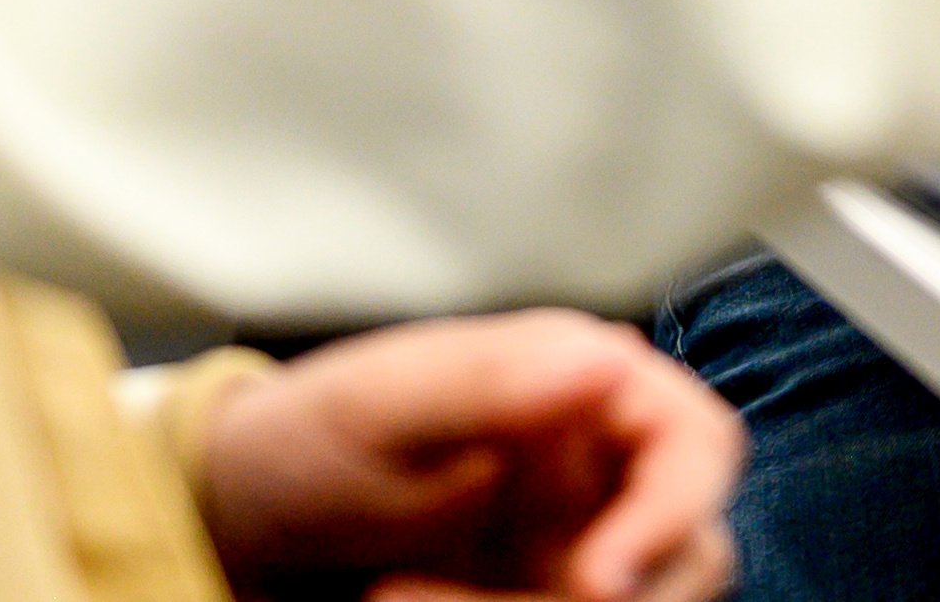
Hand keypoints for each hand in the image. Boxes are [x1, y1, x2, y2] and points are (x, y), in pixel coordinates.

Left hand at [194, 311, 739, 601]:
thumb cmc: (304, 442)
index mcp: (583, 389)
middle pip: (688, 554)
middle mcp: (603, 474)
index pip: (698, 444)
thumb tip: (604, 362)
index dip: (675, 511)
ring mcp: (580, 548)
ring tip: (398, 601)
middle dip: (600, 597)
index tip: (598, 578)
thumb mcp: (375, 406)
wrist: (241, 531)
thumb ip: (491, 381)